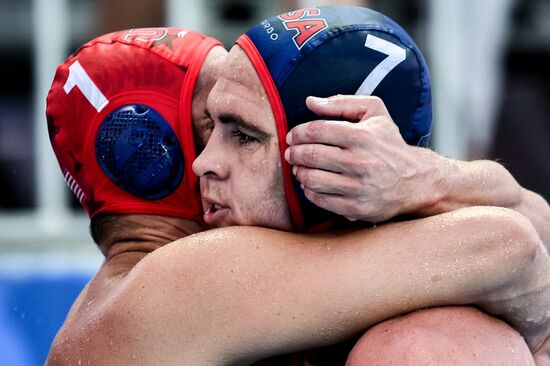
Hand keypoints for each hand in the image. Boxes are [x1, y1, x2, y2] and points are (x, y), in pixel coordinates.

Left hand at [285, 95, 437, 221]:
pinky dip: (309, 191)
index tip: (292, 137)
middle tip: (291, 153)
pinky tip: (311, 184)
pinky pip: (320, 199)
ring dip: (299, 173)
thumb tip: (310, 102)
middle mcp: (360, 162)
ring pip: (312, 179)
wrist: (415, 180)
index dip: (298, 133)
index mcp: (362, 136)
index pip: (316, 131)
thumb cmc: (389, 144)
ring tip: (299, 168)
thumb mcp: (374, 112)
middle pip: (311, 155)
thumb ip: (342, 103)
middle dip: (295, 153)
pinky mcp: (356, 208)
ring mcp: (358, 187)